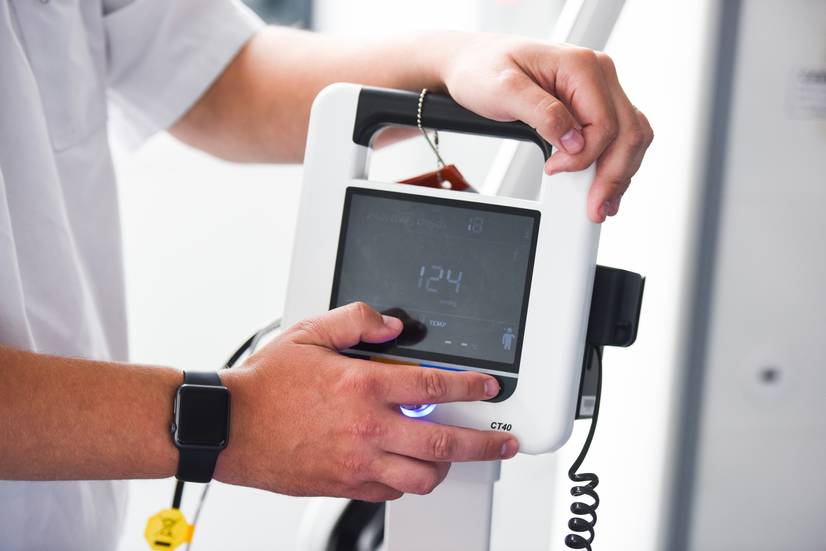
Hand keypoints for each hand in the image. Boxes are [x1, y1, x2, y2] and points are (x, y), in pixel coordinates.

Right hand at [215, 302, 517, 501]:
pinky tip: (405, 467)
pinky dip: (405, 481)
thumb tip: (390, 324)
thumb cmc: (265, 384)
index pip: (434, 388)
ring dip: (445, 467)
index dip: (470, 388)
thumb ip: (355, 321)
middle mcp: (366, 428)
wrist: (229, 427)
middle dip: (483, 444)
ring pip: (422, 477)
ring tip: (455, 456)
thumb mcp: (309, 334)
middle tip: (502, 441)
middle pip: (443, 443)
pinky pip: (389, 492)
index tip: (489, 389)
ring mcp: (357, 462)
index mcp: (362, 386)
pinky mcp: (343, 485)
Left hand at [440, 34, 652, 222]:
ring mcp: (600, 89)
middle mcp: (598, 75)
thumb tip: (574, 141)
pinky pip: (618, 135)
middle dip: (614, 176)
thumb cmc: (484, 69)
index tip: (555, 171)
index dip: (585, 157)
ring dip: (621, 172)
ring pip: (631, 136)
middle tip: (596, 209)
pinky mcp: (593, 103)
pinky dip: (614, 161)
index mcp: (581, 66)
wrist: (474, 63)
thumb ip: (543, 113)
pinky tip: (603, 182)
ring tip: (604, 203)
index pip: (605, 124)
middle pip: (628, 132)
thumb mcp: (504, 90)